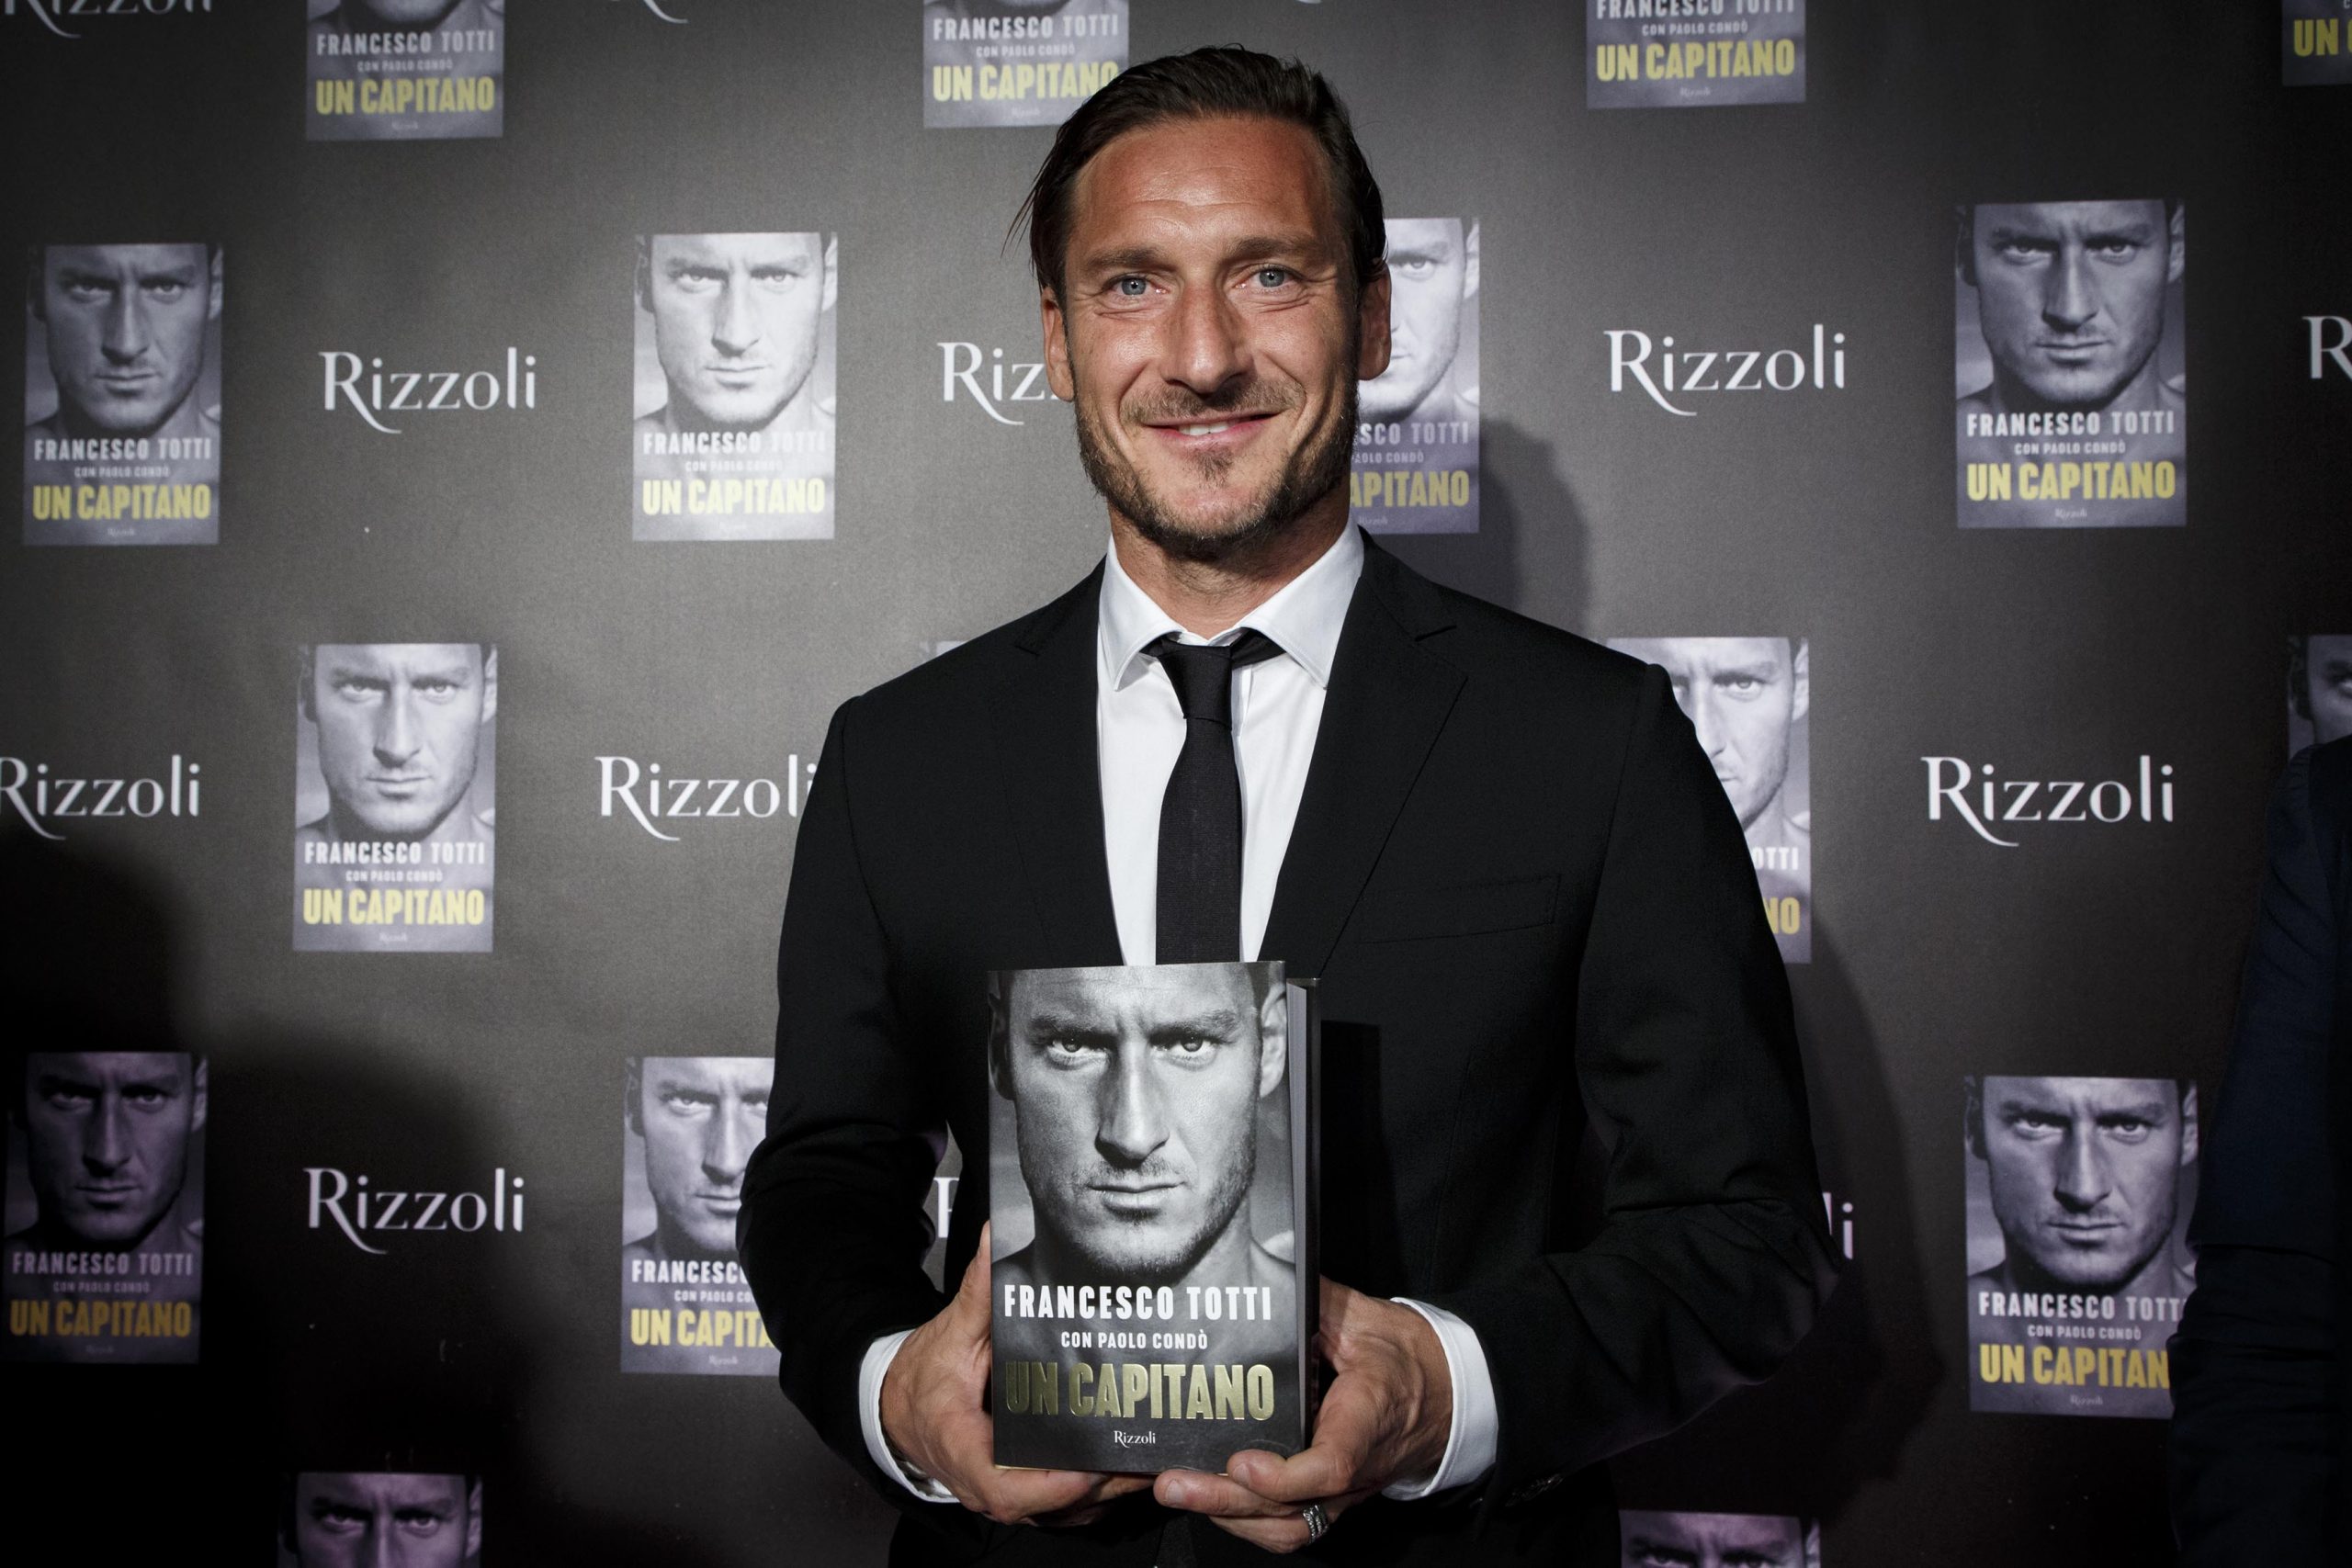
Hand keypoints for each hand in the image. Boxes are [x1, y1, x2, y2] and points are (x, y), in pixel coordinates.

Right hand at [879, 1223, 1151, 1526]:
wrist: (897, 1411)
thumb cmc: (923, 1379)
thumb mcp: (949, 1335)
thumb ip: (977, 1291)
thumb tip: (994, 1238)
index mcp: (964, 1448)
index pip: (1007, 1488)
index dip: (1053, 1485)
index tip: (1089, 1467)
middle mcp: (986, 1484)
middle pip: (1052, 1504)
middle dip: (1104, 1484)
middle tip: (1149, 1454)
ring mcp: (1005, 1494)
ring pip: (1064, 1512)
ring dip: (1110, 1492)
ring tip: (1155, 1460)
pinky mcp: (1020, 1493)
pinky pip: (1064, 1508)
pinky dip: (1098, 1494)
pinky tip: (1131, 1468)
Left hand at [1154, 1278, 1453, 1552]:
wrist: (1449, 1395)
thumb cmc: (1407, 1357)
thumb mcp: (1366, 1318)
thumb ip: (1316, 1300)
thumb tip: (1269, 1267)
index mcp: (1368, 1418)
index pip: (1331, 1464)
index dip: (1284, 1476)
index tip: (1241, 1462)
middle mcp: (1357, 1467)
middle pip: (1291, 1506)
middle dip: (1226, 1499)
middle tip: (1173, 1483)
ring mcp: (1346, 1492)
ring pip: (1288, 1527)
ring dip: (1229, 1516)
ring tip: (1179, 1492)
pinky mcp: (1335, 1499)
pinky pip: (1292, 1529)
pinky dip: (1248, 1523)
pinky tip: (1212, 1503)